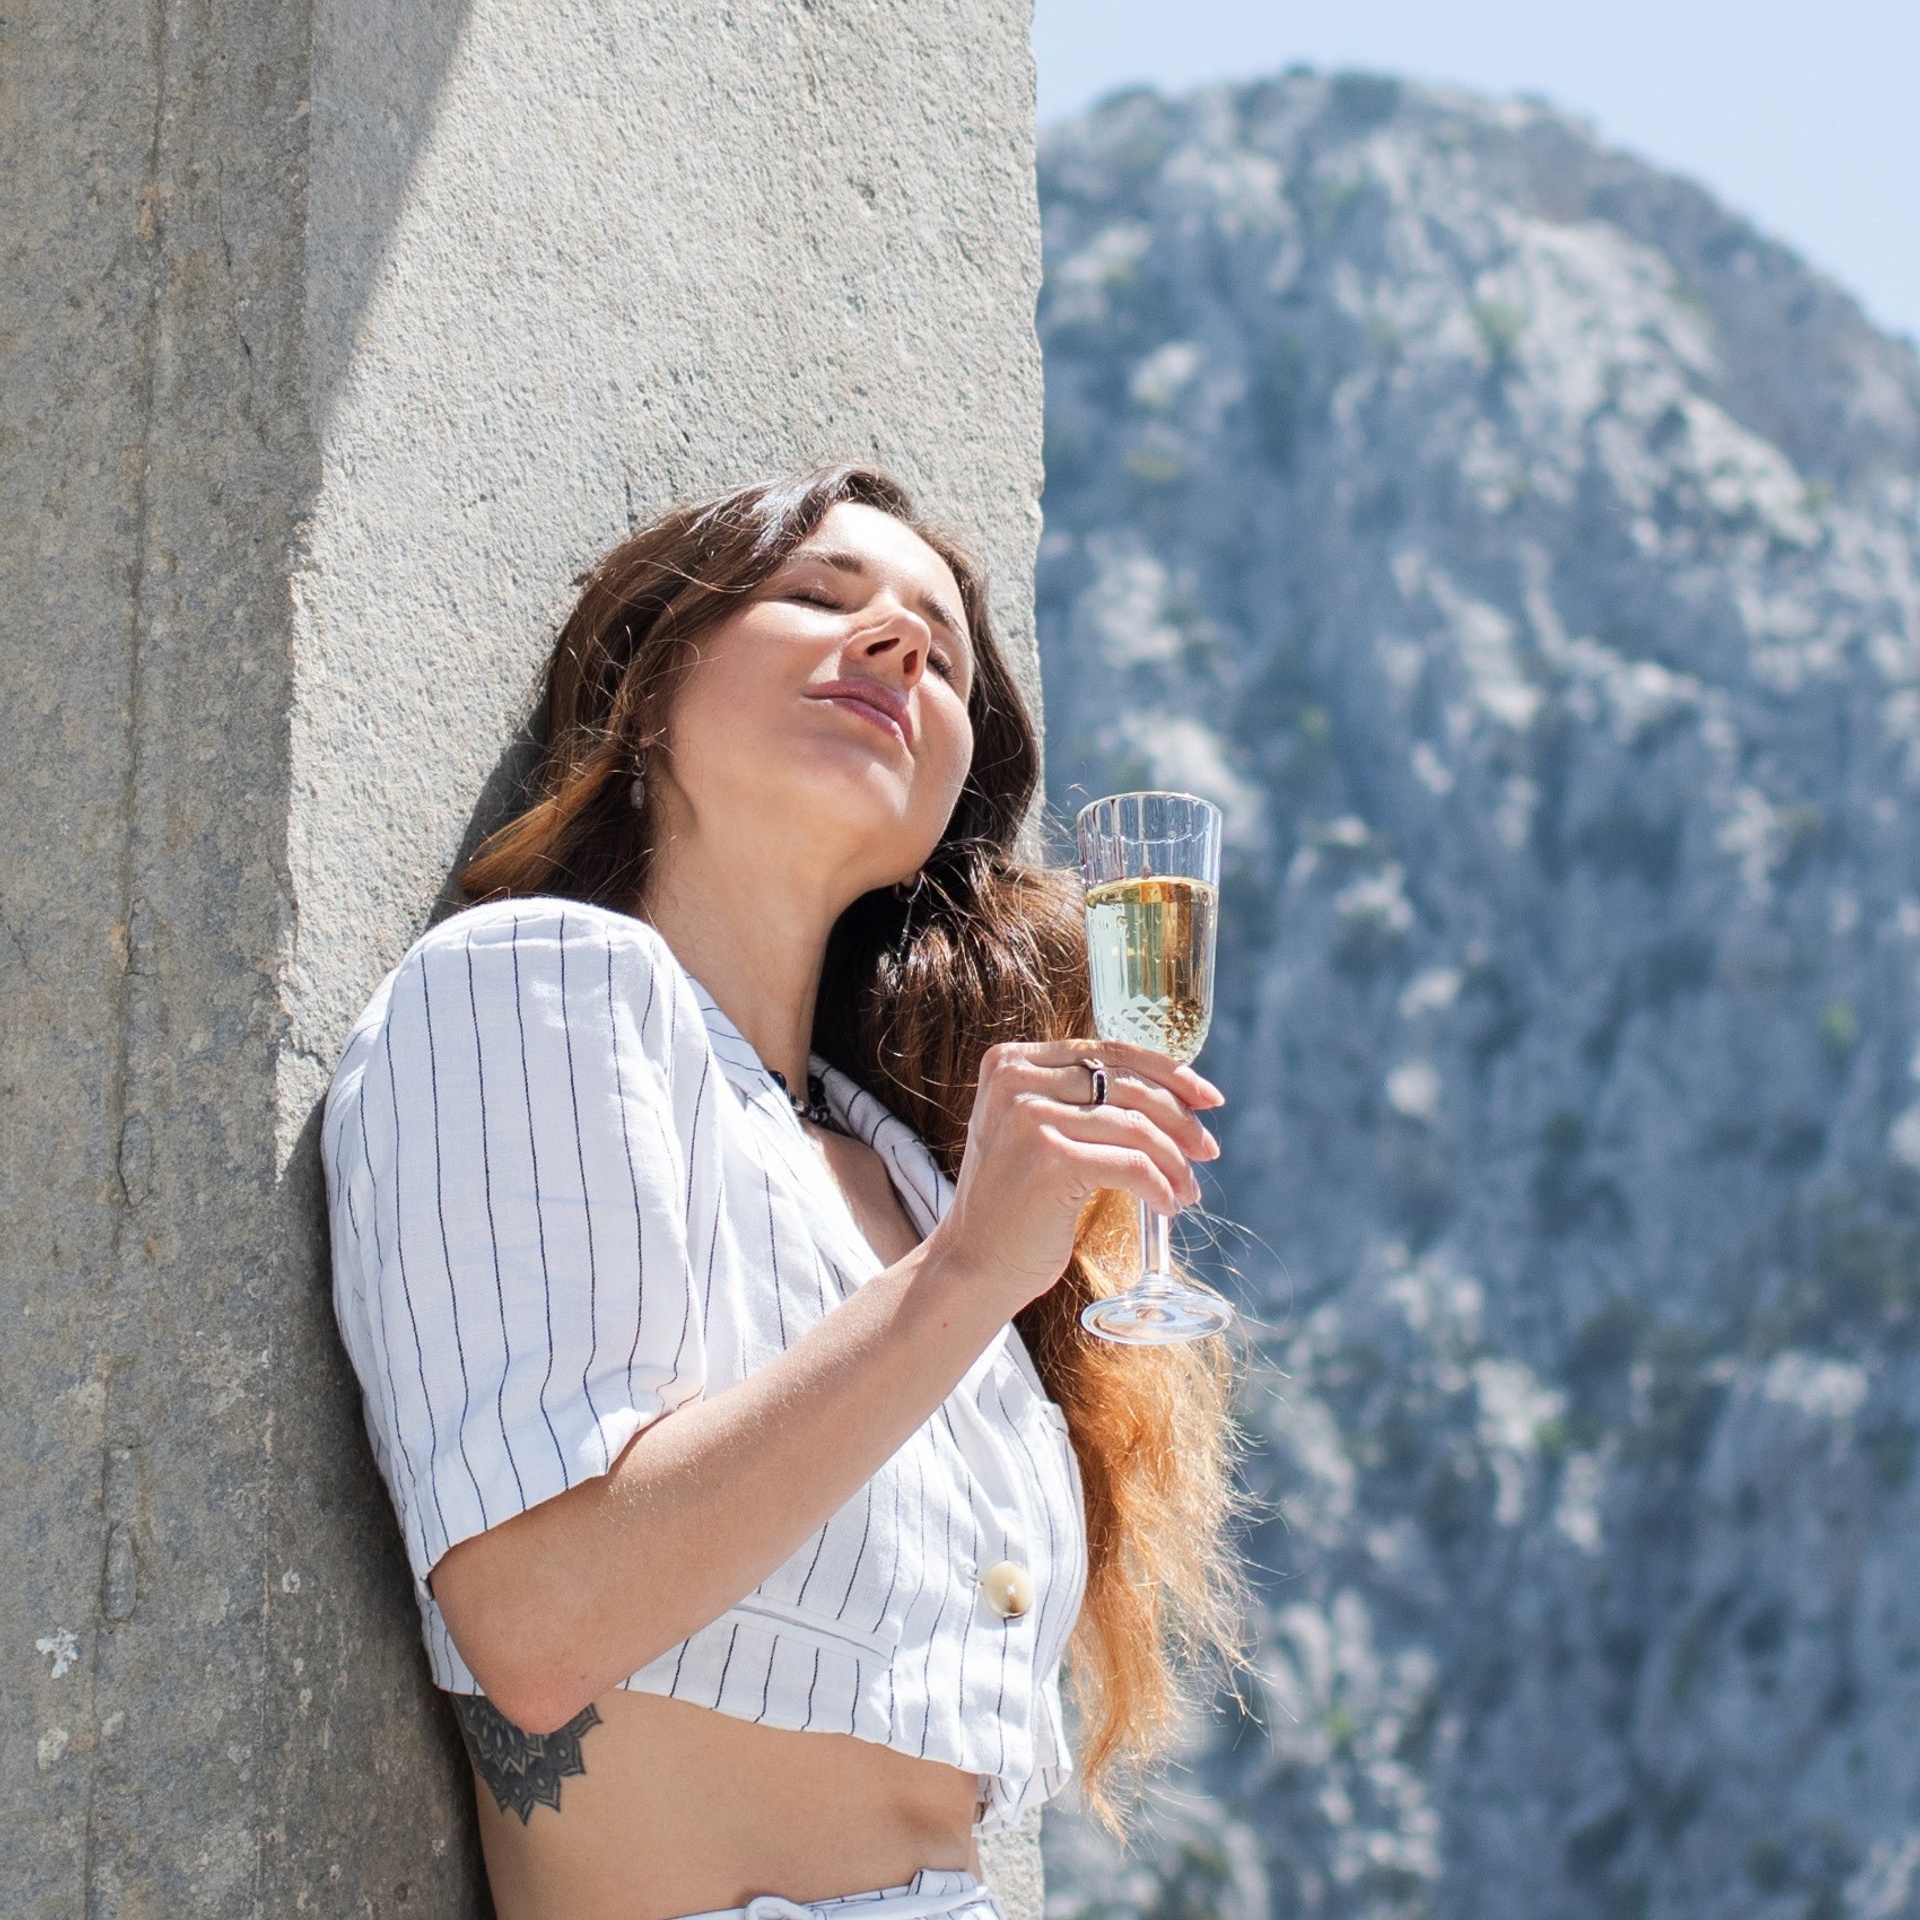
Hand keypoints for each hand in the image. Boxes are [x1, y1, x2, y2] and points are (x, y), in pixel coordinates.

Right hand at [919, 1040, 1225, 1319]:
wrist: (973, 1263)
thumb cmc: (1017, 1202)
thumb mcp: (1036, 1130)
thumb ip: (1079, 1099)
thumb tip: (1173, 1091)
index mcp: (1011, 1061)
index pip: (1110, 1050)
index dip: (1168, 1072)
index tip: (1209, 1098)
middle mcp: (1016, 1079)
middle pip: (1128, 1085)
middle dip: (1180, 1119)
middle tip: (1207, 1150)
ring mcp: (1030, 1116)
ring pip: (1136, 1127)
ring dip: (1175, 1161)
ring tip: (1187, 1189)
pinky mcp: (1049, 1158)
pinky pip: (1131, 1165)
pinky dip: (1160, 1186)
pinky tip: (1168, 1205)